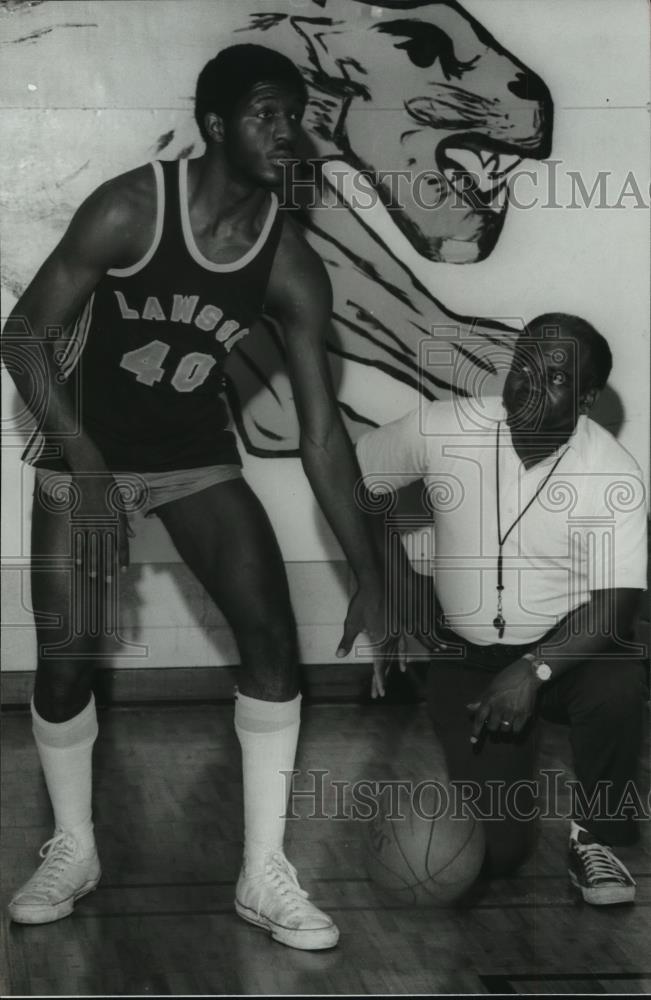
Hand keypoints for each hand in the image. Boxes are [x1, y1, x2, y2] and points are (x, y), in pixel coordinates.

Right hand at [71, 472, 131, 581]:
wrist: (90, 471)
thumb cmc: (107, 486)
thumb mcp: (120, 502)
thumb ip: (125, 521)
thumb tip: (132, 535)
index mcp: (117, 519)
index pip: (122, 543)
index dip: (122, 558)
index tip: (123, 570)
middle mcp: (105, 522)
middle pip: (107, 549)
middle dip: (108, 566)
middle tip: (108, 581)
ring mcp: (90, 521)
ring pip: (92, 547)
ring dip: (93, 563)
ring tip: (93, 576)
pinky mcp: (78, 518)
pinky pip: (78, 539)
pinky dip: (78, 551)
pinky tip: (79, 562)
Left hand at [336, 581, 397, 697]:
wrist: (378, 583)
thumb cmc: (362, 602)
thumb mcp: (351, 622)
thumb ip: (346, 641)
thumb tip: (338, 655)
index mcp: (379, 640)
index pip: (380, 666)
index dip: (379, 680)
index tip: (380, 692)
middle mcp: (390, 639)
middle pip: (386, 664)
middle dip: (381, 679)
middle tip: (378, 693)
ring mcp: (397, 633)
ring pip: (394, 657)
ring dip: (390, 670)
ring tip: (386, 682)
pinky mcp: (400, 626)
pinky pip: (403, 646)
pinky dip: (402, 657)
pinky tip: (402, 664)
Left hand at [467, 657, 540, 742]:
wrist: (528, 674)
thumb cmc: (508, 678)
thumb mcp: (491, 687)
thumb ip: (481, 699)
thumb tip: (469, 708)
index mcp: (490, 699)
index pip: (480, 718)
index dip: (476, 731)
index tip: (473, 741)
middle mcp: (500, 707)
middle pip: (492, 728)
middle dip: (492, 728)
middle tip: (495, 724)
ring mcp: (512, 712)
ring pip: (504, 730)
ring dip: (503, 729)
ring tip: (505, 722)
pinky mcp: (524, 715)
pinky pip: (516, 730)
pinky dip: (514, 730)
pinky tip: (514, 724)